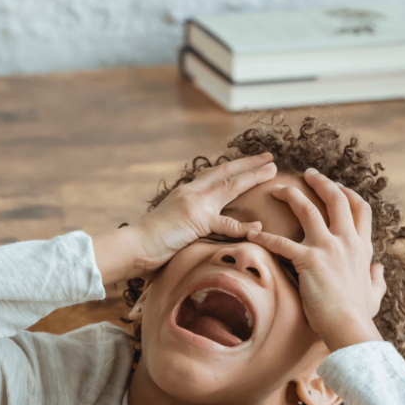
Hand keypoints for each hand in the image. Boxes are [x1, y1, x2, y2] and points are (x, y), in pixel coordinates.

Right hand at [132, 153, 276, 277]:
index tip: (248, 163)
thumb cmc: (149, 243)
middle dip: (249, 164)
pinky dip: (243, 226)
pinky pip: (225, 224)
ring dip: (253, 176)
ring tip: (271, 170)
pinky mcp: (196, 220)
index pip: (212, 175)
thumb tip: (193, 229)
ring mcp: (194, 203)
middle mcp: (191, 192)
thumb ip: (186, 222)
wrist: (133, 246)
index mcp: (185, 193)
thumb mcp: (172, 226)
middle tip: (269, 157)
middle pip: (225, 172)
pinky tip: (258, 226)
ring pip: (230, 186)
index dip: (232, 168)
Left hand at [246, 169, 386, 348]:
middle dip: (321, 182)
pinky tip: (252, 234)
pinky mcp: (308, 260)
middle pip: (336, 199)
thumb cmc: (359, 315)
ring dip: (291, 196)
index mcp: (362, 247)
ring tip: (277, 189)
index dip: (349, 194)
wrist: (348, 326)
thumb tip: (379, 269)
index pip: (360, 209)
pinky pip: (281, 243)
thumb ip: (376, 278)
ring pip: (307, 210)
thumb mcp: (374, 294)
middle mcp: (347, 241)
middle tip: (307, 173)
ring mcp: (328, 248)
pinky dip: (264, 237)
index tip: (338, 187)